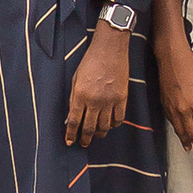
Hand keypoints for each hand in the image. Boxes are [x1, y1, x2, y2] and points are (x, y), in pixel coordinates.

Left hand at [65, 20, 129, 147]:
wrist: (109, 49)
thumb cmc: (90, 61)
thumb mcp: (76, 78)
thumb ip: (74, 98)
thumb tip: (72, 115)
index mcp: (80, 95)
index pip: (74, 121)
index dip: (71, 134)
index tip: (69, 141)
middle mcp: (95, 100)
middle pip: (89, 128)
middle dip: (84, 139)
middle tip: (83, 143)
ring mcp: (110, 101)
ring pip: (104, 126)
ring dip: (99, 134)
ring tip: (96, 135)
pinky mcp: (122, 98)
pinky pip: (118, 119)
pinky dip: (113, 125)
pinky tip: (109, 125)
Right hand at [155, 38, 192, 159]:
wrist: (171, 56)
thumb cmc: (190, 65)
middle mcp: (184, 109)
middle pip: (192, 134)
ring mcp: (173, 108)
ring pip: (180, 131)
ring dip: (186, 141)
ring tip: (190, 149)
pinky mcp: (165, 104)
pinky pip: (172, 123)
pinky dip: (177, 131)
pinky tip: (180, 133)